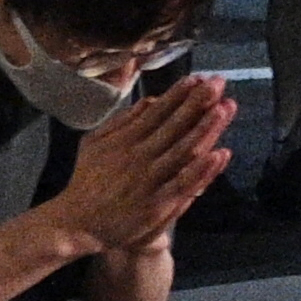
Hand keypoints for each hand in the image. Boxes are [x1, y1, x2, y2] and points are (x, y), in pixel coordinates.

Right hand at [53, 73, 237, 251]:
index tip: (198, 78)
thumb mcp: (95, 143)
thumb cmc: (88, 180)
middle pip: (174, 126)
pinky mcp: (157, 204)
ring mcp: (149, 180)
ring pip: (182, 151)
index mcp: (125, 140)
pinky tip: (220, 154)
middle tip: (218, 82)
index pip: (157, 112)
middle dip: (197, 103)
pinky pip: (183, 184)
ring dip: (205, 129)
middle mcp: (139, 156)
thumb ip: (122, 122)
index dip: (179, 95)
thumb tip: (150, 100)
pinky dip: (202, 170)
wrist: (76, 223)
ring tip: (224, 109)